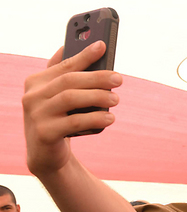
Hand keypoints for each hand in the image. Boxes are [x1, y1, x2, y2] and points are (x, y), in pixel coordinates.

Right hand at [22, 41, 121, 176]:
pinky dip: (94, 118)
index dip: (84, 55)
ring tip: (116, 99)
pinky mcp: (45, 133)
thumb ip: (66, 75)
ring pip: (70, 98)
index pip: (64, 65)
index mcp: (36, 82)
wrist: (46, 154)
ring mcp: (36, 115)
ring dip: (97, 96)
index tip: (103, 46)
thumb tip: (85, 49)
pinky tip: (110, 118)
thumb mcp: (59, 97)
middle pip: (69, 81)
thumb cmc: (59, 119)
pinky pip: (73, 122)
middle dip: (97, 77)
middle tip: (118, 79)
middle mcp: (32, 96)